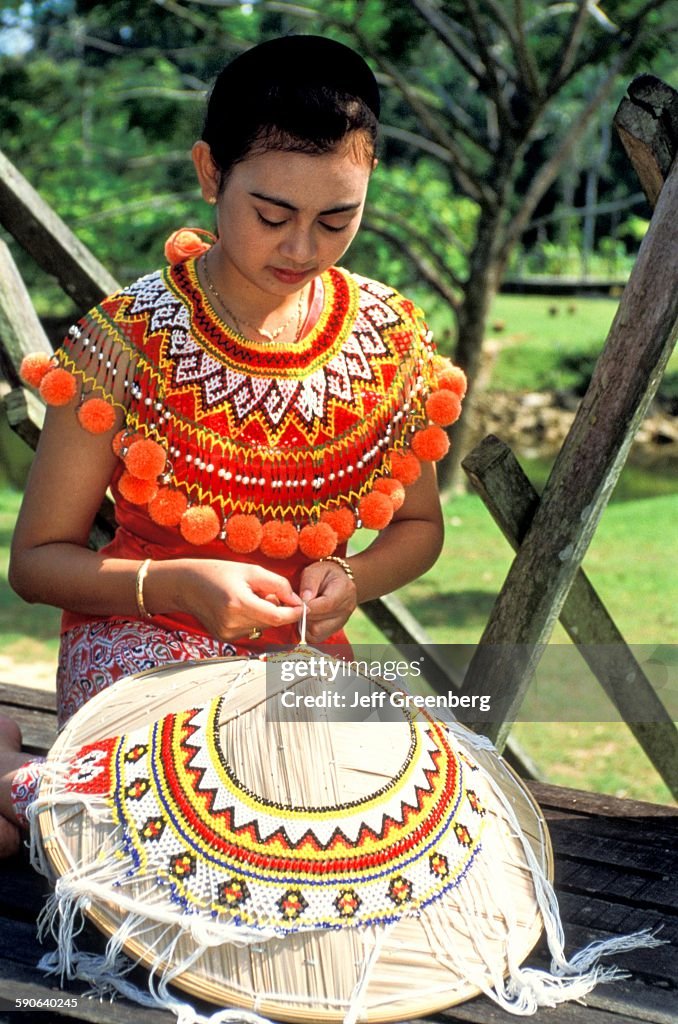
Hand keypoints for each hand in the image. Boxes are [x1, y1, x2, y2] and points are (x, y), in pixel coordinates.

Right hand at [149, 559, 302, 641]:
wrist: (187, 585)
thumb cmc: (219, 573)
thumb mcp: (252, 571)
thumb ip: (279, 585)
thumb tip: (297, 601)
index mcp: (239, 604)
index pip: (278, 617)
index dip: (294, 612)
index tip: (302, 606)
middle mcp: (232, 623)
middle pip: (272, 622)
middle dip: (277, 608)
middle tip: (264, 591)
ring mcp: (227, 634)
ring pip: (263, 626)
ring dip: (264, 614)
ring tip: (248, 597)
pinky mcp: (225, 639)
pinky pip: (251, 629)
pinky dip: (252, 619)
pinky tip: (239, 606)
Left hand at [298, 561, 356, 642]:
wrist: (338, 581)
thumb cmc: (324, 574)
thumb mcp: (316, 570)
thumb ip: (309, 583)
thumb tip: (304, 601)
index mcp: (344, 591)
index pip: (326, 605)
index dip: (308, 607)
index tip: (296, 602)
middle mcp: (347, 609)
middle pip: (320, 623)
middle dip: (303, 616)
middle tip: (296, 606)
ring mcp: (342, 622)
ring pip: (317, 632)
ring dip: (304, 624)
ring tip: (302, 611)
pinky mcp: (334, 630)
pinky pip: (317, 637)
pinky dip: (307, 630)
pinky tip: (306, 618)